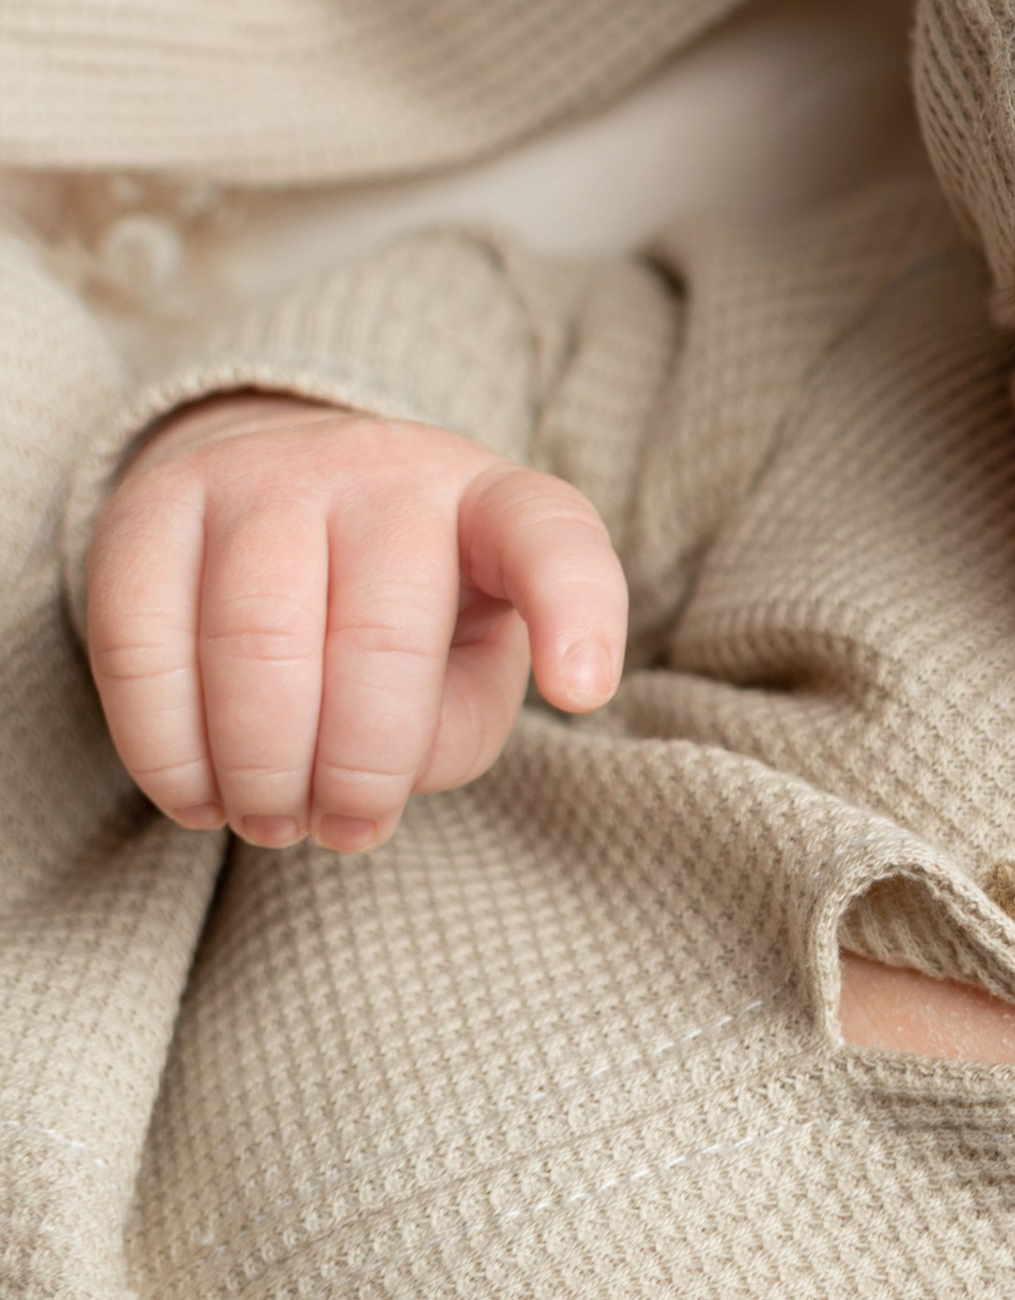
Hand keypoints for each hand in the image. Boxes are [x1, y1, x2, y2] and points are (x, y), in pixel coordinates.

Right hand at [86, 393, 627, 852]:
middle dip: (360, 772)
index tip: (585, 693)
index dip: (575, 613)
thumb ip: (452, 729)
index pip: (550, 537)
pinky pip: (144, 645)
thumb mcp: (468, 668)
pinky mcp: (152, 506)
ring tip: (273, 821)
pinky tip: (198, 796)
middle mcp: (382, 469)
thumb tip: (364, 778)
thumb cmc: (405, 615)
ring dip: (262, 771)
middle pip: (378, 639)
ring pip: (253, 644)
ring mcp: (261, 475)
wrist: (276, 491)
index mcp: (490, 503)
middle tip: (344, 829)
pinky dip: (169, 752)